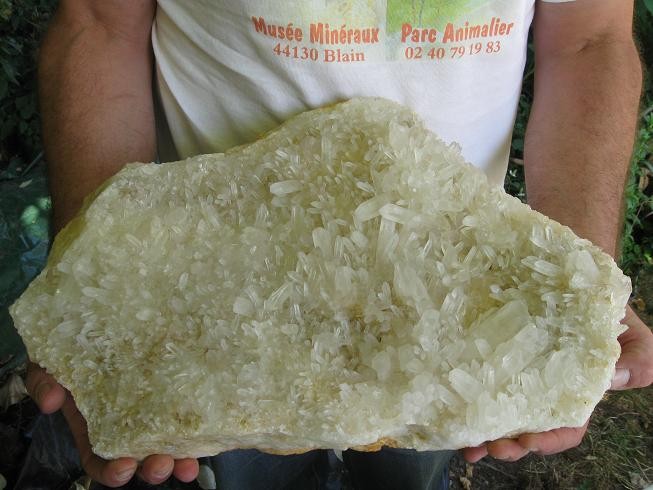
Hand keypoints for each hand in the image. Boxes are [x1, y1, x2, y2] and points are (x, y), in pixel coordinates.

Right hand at [26, 362, 198, 486]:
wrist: (97, 320)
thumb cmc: (73, 346)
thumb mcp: (49, 363)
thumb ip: (44, 382)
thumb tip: (50, 402)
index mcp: (94, 425)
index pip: (100, 459)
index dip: (111, 470)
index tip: (123, 468)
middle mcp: (126, 423)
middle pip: (139, 458)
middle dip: (152, 468)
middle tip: (161, 464)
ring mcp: (154, 409)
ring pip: (168, 444)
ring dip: (179, 459)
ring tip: (188, 464)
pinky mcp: (176, 390)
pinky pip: (188, 414)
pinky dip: (199, 429)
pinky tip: (210, 432)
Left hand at [463, 304, 652, 462]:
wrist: (571, 266)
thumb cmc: (601, 302)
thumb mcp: (631, 331)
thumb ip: (638, 357)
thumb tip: (619, 377)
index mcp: (573, 390)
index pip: (563, 427)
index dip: (547, 440)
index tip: (528, 442)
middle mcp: (539, 385)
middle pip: (523, 425)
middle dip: (507, 443)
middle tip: (489, 447)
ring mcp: (511, 366)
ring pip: (495, 406)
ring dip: (480, 428)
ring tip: (464, 441)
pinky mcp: (488, 345)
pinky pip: (473, 370)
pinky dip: (461, 389)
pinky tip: (448, 398)